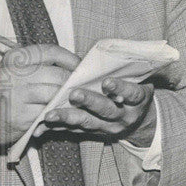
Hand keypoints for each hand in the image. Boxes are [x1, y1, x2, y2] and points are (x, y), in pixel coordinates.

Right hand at [0, 43, 79, 149]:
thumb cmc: (6, 92)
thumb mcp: (17, 70)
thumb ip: (41, 63)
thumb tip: (77, 63)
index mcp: (14, 58)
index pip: (51, 51)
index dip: (71, 59)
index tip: (81, 66)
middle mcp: (13, 74)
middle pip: (58, 74)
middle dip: (74, 81)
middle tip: (81, 86)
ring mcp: (17, 96)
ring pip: (57, 93)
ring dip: (69, 97)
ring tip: (74, 98)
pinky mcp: (23, 117)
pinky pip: (51, 111)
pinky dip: (61, 111)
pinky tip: (62, 111)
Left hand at [39, 77, 155, 146]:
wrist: (138, 122)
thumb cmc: (134, 93)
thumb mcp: (140, 82)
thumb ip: (128, 72)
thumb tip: (113, 53)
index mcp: (138, 101)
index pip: (132, 94)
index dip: (120, 88)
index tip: (107, 82)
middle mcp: (125, 116)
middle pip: (107, 110)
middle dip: (89, 102)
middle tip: (74, 94)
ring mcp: (109, 127)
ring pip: (88, 122)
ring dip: (69, 118)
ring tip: (51, 114)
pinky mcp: (95, 133)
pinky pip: (76, 130)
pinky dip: (59, 127)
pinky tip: (45, 124)